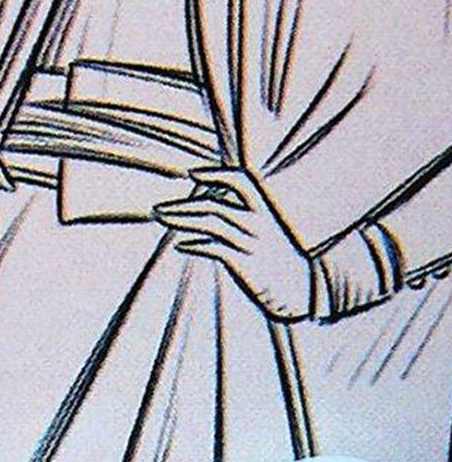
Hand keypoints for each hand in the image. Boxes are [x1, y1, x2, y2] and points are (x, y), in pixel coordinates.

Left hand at [156, 165, 313, 319]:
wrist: (302, 287)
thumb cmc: (279, 257)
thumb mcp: (267, 229)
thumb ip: (242, 215)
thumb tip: (210, 207)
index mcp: (267, 209)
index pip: (242, 180)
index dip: (217, 174)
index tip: (192, 174)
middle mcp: (259, 222)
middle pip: (215, 205)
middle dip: (183, 205)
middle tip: (157, 209)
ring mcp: (250, 242)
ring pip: (210, 223)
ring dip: (181, 220)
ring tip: (161, 218)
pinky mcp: (244, 263)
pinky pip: (213, 248)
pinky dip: (194, 245)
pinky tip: (180, 245)